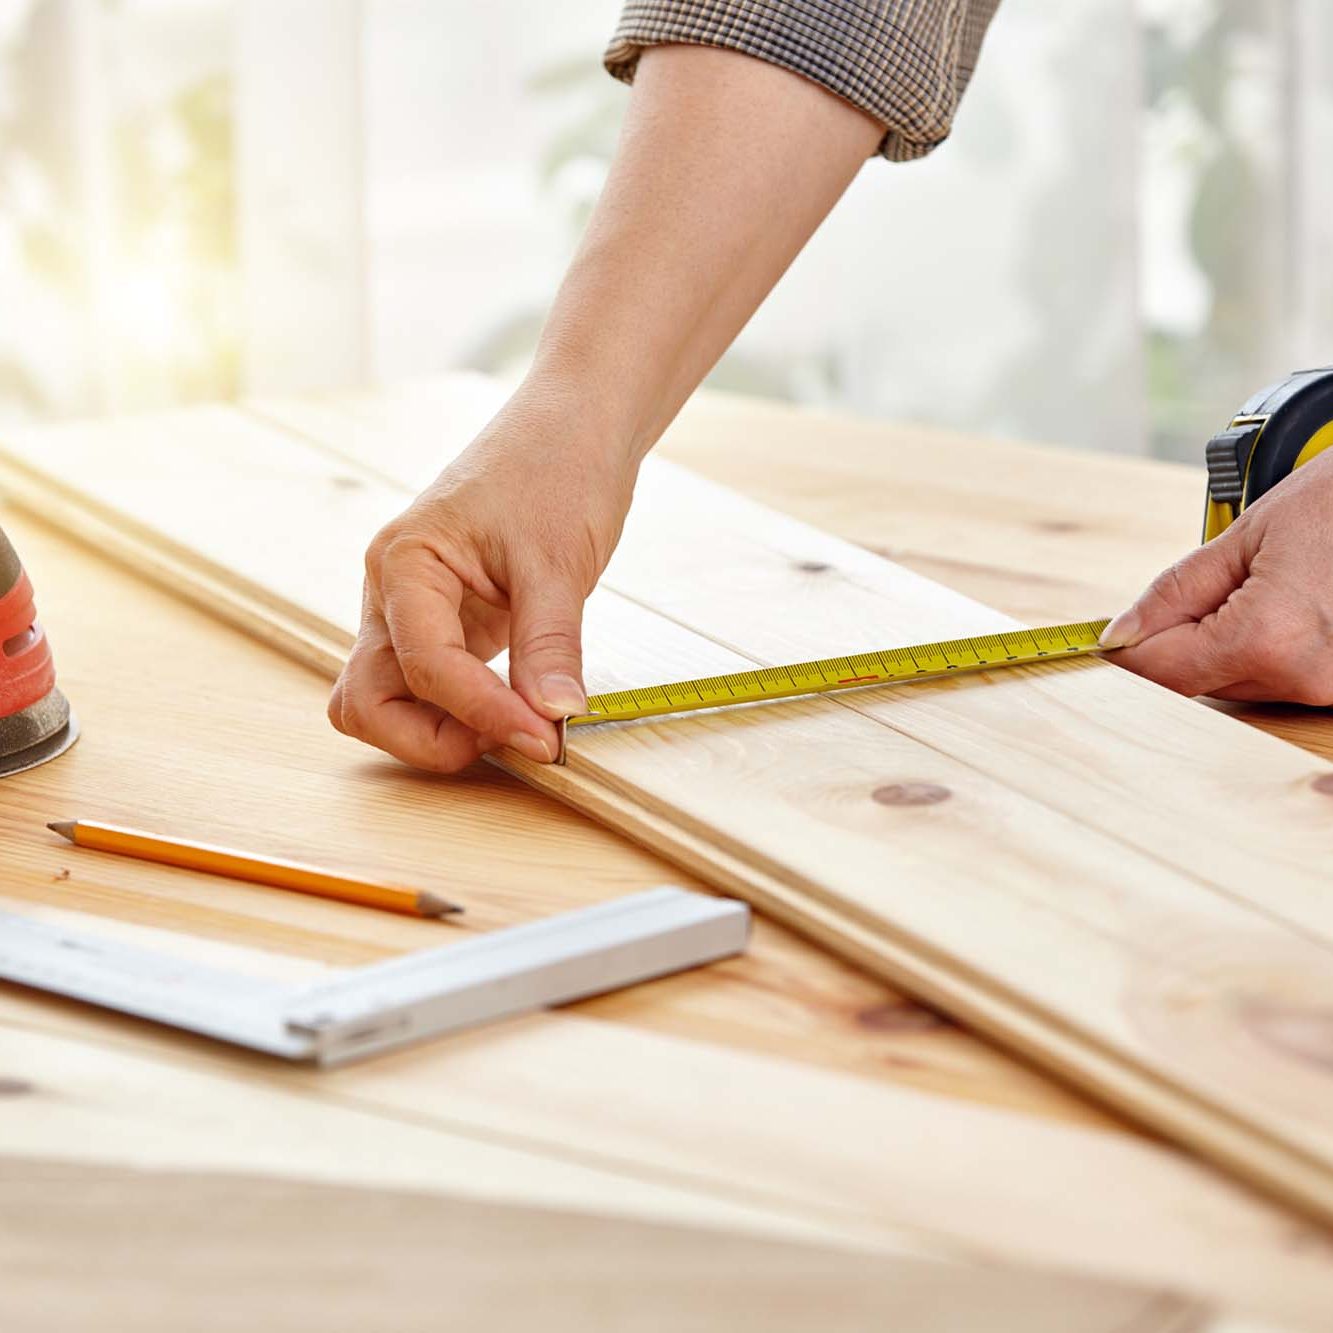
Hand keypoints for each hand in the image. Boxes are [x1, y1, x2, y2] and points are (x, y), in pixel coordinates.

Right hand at [328, 388, 635, 770]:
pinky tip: (518, 704)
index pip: (423, 667)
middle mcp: (391, 592)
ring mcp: (411, 612)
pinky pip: (427, 687)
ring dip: (440, 731)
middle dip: (431, 738)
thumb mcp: (558, 561)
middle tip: (515, 736)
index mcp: (404, 563)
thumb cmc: (557, 467)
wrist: (574, 426)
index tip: (545, 736)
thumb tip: (553, 716)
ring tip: (517, 722)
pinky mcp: (443, 624)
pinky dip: (463, 711)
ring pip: (385, 702)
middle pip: (366, 701)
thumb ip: (549, 644)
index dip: (482, 713)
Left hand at [1102, 448, 1332, 702]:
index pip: (1162, 670)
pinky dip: (1270, 651)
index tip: (1114, 636)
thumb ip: (1173, 594)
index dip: (1130, 650)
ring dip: (1231, 646)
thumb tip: (1118, 636)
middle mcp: (1308, 678)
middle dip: (1187, 640)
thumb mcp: (1245, 537)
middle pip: (1200, 682)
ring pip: (1240, 684)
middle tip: (1221, 585)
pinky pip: (1282, 681)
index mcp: (1270, 639)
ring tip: (1278, 587)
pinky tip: (1300, 607)